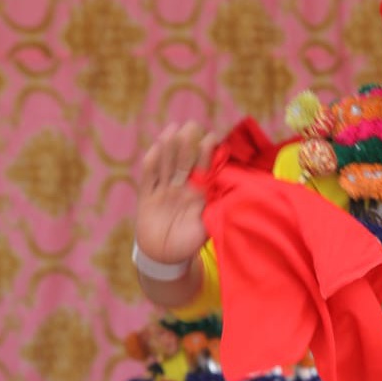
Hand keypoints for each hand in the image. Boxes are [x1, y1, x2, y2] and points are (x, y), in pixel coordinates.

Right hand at [135, 121, 215, 267]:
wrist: (165, 256)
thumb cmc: (189, 241)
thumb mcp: (206, 227)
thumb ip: (216, 212)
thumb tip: (234, 199)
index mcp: (198, 193)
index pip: (203, 169)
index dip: (206, 154)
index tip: (212, 138)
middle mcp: (180, 188)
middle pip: (183, 161)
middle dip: (187, 143)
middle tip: (192, 124)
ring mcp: (163, 191)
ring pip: (166, 165)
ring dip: (168, 148)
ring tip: (172, 129)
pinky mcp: (147, 197)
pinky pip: (148, 179)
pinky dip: (151, 165)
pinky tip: (155, 149)